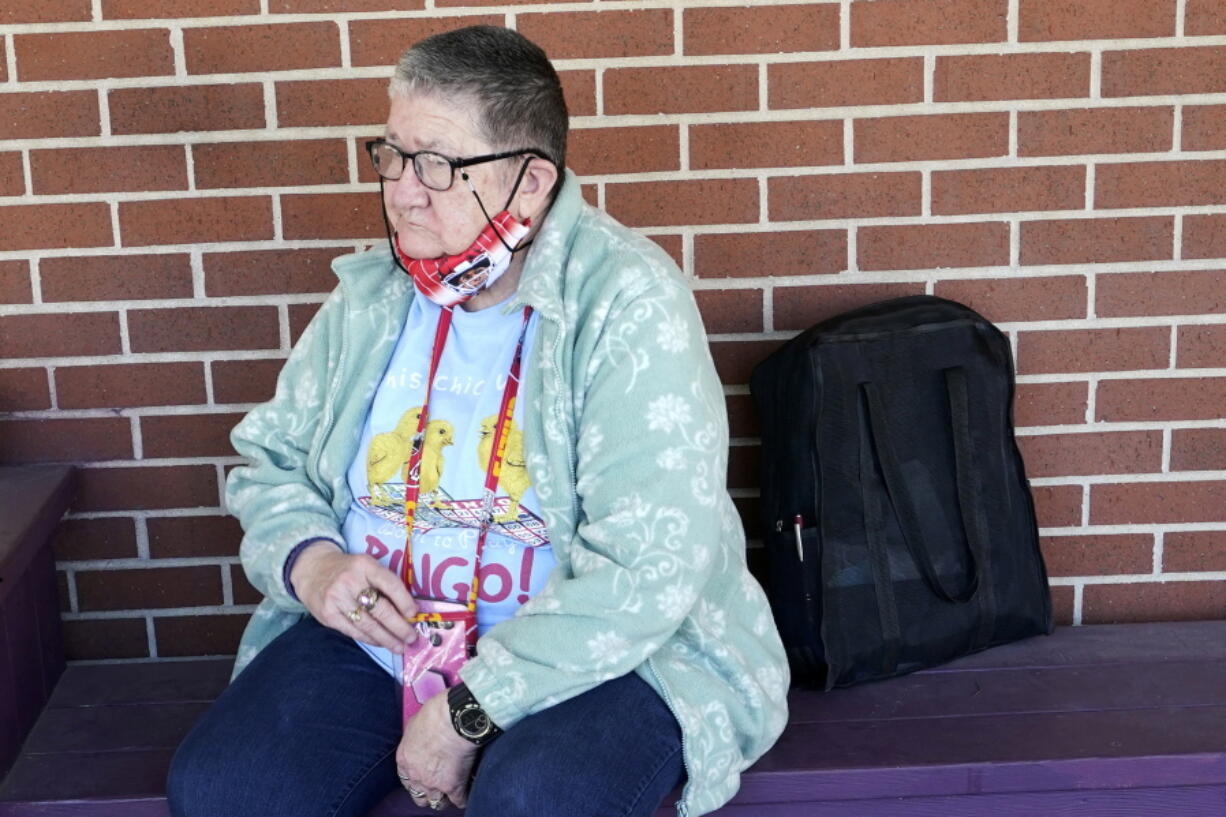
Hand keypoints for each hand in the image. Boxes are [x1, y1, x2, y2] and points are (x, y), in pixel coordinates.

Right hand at [291, 541, 417, 652]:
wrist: (313, 570)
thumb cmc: (348, 570)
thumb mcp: (366, 566)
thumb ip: (384, 583)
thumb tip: (407, 611)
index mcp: (364, 565)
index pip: (389, 584)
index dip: (404, 601)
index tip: (414, 614)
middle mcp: (350, 581)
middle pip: (380, 609)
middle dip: (399, 627)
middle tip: (411, 638)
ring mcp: (337, 599)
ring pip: (367, 625)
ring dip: (386, 639)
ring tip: (399, 646)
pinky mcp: (328, 615)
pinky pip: (353, 631)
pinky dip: (370, 639)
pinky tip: (381, 642)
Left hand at [396, 692, 479, 809]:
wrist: (455, 718)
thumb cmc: (436, 713)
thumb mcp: (415, 722)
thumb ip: (414, 737)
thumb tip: (420, 737)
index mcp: (405, 759)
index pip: (406, 780)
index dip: (416, 780)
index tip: (424, 776)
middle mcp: (416, 776)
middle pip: (419, 796)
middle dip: (427, 792)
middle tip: (437, 785)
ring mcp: (434, 784)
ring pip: (437, 803)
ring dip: (444, 798)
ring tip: (452, 791)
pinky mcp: (453, 786)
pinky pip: (459, 801)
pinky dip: (463, 797)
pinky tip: (467, 790)